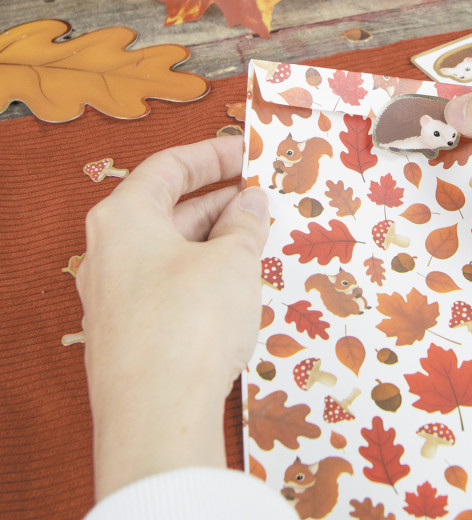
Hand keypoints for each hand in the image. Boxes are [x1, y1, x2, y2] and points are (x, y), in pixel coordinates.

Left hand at [77, 136, 269, 499]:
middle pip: (168, 207)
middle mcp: (110, 252)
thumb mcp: (231, 261)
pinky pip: (169, 283)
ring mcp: (116, 295)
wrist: (157, 418)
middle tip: (263, 196)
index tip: (248, 151)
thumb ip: (244, 224)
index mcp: (124, 218)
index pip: (169, 166)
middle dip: (219, 199)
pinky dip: (204, 271)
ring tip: (259, 235)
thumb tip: (250, 202)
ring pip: (171, 248)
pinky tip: (238, 281)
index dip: (213, 154)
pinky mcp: (130, 332)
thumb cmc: (191, 321)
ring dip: (215, 237)